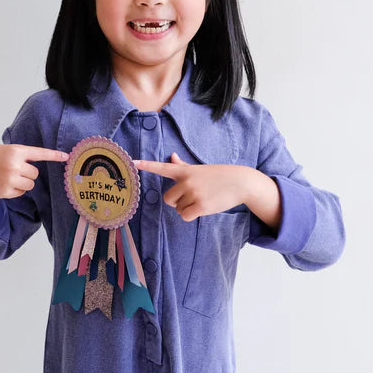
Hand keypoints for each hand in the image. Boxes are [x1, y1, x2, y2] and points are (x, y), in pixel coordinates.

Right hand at [0, 144, 68, 199]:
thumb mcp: (5, 150)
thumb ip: (20, 155)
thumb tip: (36, 166)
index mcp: (15, 150)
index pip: (39, 153)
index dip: (54, 155)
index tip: (66, 157)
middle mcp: (13, 164)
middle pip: (35, 173)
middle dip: (28, 173)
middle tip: (14, 170)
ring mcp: (9, 178)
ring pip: (30, 184)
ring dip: (23, 183)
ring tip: (9, 177)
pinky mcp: (5, 191)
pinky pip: (21, 193)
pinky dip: (16, 190)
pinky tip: (3, 184)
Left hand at [133, 152, 251, 221]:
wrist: (240, 182)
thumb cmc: (218, 175)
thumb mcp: (199, 168)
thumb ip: (182, 165)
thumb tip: (171, 156)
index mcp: (184, 170)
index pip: (162, 167)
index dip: (146, 165)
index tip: (132, 162)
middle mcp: (186, 181)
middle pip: (168, 199)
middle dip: (177, 202)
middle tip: (192, 197)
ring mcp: (193, 193)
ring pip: (178, 209)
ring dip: (187, 209)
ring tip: (202, 200)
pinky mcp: (201, 205)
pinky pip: (185, 216)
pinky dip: (191, 215)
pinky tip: (202, 208)